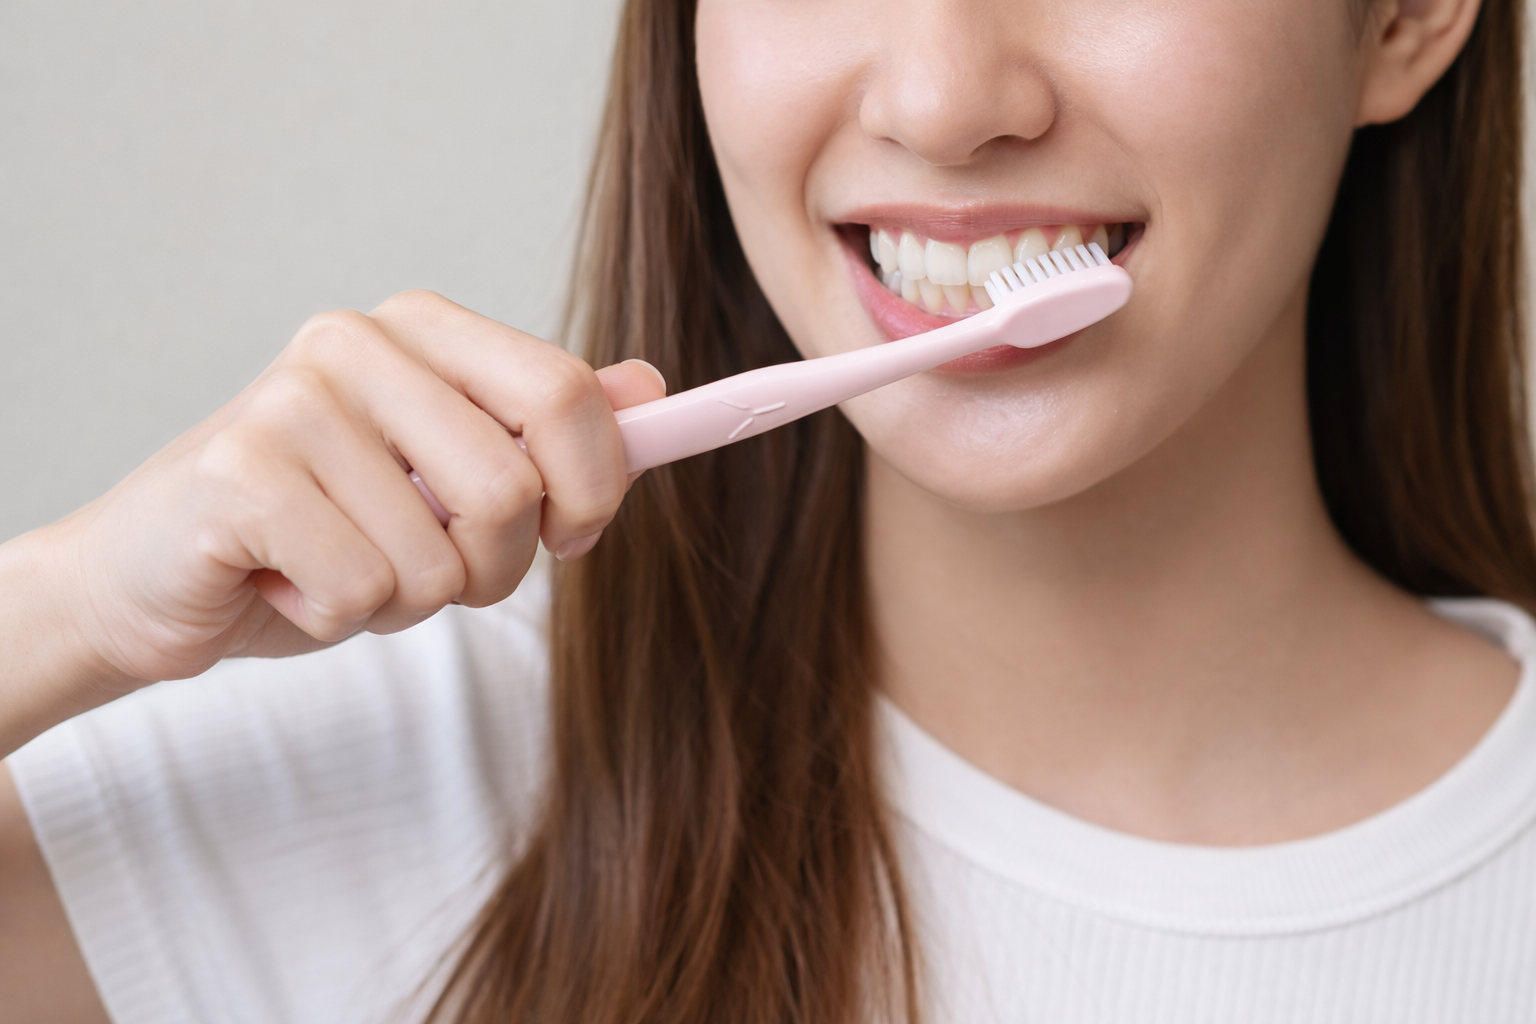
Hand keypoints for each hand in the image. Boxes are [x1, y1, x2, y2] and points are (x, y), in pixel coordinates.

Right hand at [20, 289, 663, 694]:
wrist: (156, 578)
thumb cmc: (321, 529)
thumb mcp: (448, 480)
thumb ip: (546, 433)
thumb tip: (648, 388)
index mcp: (421, 329)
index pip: (566, 395)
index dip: (594, 487)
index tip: (569, 534)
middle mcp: (356, 342)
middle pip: (513, 489)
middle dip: (490, 568)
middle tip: (427, 568)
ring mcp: (291, 401)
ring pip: (440, 560)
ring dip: (404, 601)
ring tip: (335, 564)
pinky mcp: (240, 474)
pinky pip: (364, 592)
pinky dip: (336, 619)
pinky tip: (282, 580)